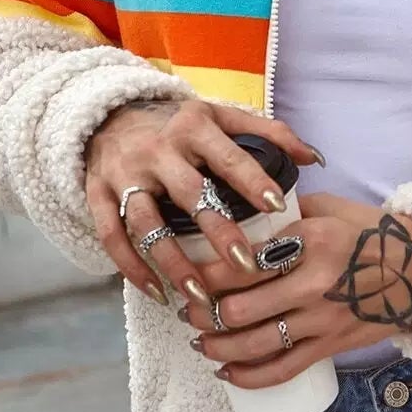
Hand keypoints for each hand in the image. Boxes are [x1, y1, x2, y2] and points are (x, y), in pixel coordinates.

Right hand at [83, 97, 320, 303]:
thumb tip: (314, 158)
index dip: (252, 181)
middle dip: (217, 231)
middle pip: (189, 193)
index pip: (228, 156)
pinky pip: (112, 237)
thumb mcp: (221, 117)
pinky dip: (132, 268)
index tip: (278, 207)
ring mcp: (124, 174)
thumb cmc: (178, 124)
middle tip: (245, 266)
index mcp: (193, 127)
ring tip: (200, 296)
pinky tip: (158, 294)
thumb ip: (269, 133)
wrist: (109, 115)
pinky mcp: (97, 194)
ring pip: (147, 223)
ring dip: (173, 261)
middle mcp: (158, 150)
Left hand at [177, 191, 411, 388]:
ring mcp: (322, 319)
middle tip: (187, 309)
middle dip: (202, 312)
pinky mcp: (331, 345)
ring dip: (217, 345)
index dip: (205, 273)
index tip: (189, 274)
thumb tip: (241, 212)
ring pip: (254, 343)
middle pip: (239, 306)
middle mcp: (312, 282)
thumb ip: (286, 212)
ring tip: (199, 339)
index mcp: (309, 241)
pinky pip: (283, 369)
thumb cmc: (372, 234)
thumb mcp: (329, 209)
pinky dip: (249, 376)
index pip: (241, 261)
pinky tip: (225, 372)